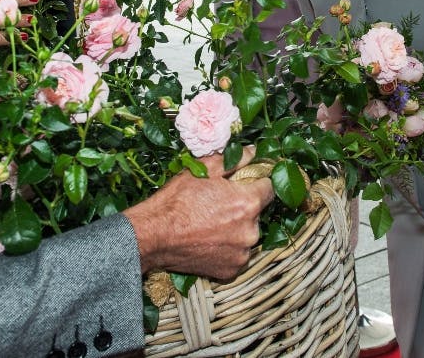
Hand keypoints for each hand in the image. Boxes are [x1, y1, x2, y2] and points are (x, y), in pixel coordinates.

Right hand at [124, 147, 273, 279]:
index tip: (245, 182)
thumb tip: (253, 152)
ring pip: (246, 235)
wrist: (154, 235)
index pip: (269, 188)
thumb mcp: (205, 169)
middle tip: (218, 204)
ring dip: (236, 229)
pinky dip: (227, 248)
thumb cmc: (177, 199)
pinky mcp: (230, 270)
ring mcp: (241, 254)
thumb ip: (235, 160)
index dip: (257, 182)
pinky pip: (236, 254)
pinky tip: (208, 240)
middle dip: (243, 207)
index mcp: (248, 203)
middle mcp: (251, 231)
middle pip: (257, 213)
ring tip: (211, 223)